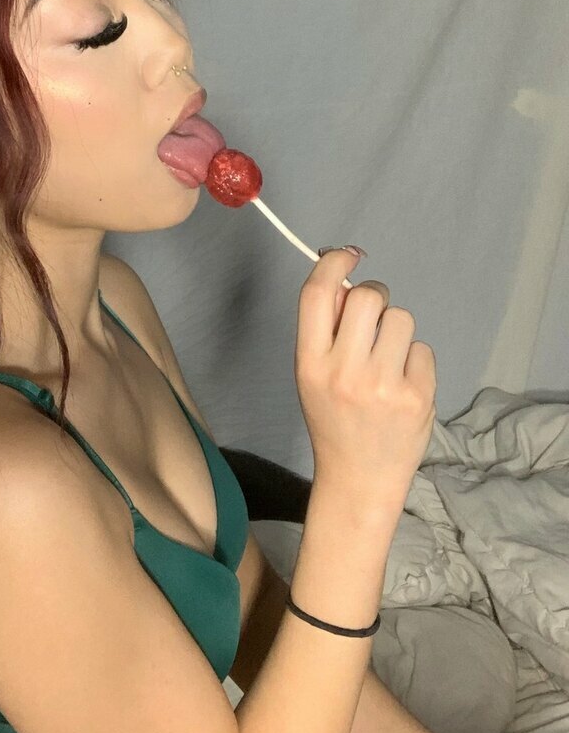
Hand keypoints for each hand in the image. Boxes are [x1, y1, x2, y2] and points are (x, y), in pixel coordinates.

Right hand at [294, 247, 436, 508]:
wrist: (358, 478)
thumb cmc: (333, 419)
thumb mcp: (310, 375)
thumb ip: (324, 329)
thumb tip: (343, 277)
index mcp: (309, 362)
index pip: (317, 294)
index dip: (333, 263)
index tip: (347, 255)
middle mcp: (344, 371)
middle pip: (367, 297)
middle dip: (374, 297)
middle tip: (373, 319)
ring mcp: (383, 385)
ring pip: (401, 318)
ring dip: (396, 331)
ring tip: (387, 361)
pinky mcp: (417, 396)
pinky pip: (423, 348)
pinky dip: (415, 360)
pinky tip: (403, 384)